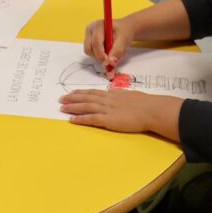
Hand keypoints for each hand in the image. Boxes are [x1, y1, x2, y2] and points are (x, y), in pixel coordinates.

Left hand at [59, 89, 181, 139]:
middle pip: (86, 97)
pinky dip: (80, 119)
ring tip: (62, 108)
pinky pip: (91, 119)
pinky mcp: (108, 120)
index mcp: (113, 94)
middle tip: (61, 99)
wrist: (151, 110)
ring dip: (72, 107)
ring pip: (85, 106)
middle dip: (72, 98)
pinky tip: (71, 120)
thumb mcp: (130, 95)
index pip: (93, 92)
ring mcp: (107, 109)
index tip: (72, 93)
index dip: (81, 93)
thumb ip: (120, 95)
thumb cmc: (145, 103)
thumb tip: (114, 93)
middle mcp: (107, 100)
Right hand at [84, 16, 133, 77]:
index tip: (109, 63)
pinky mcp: (89, 41)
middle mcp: (90, 30)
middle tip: (112, 60)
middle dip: (100, 57)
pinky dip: (99, 56)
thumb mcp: (124, 39)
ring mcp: (88, 35)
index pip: (96, 43)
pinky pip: (91, 53)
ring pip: (89, 52)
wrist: (124, 28)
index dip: (101, 55)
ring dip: (100, 57)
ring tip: (111, 52)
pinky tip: (107, 51)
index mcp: (97, 25)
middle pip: (89, 49)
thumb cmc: (124, 30)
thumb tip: (112, 62)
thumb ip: (118, 50)